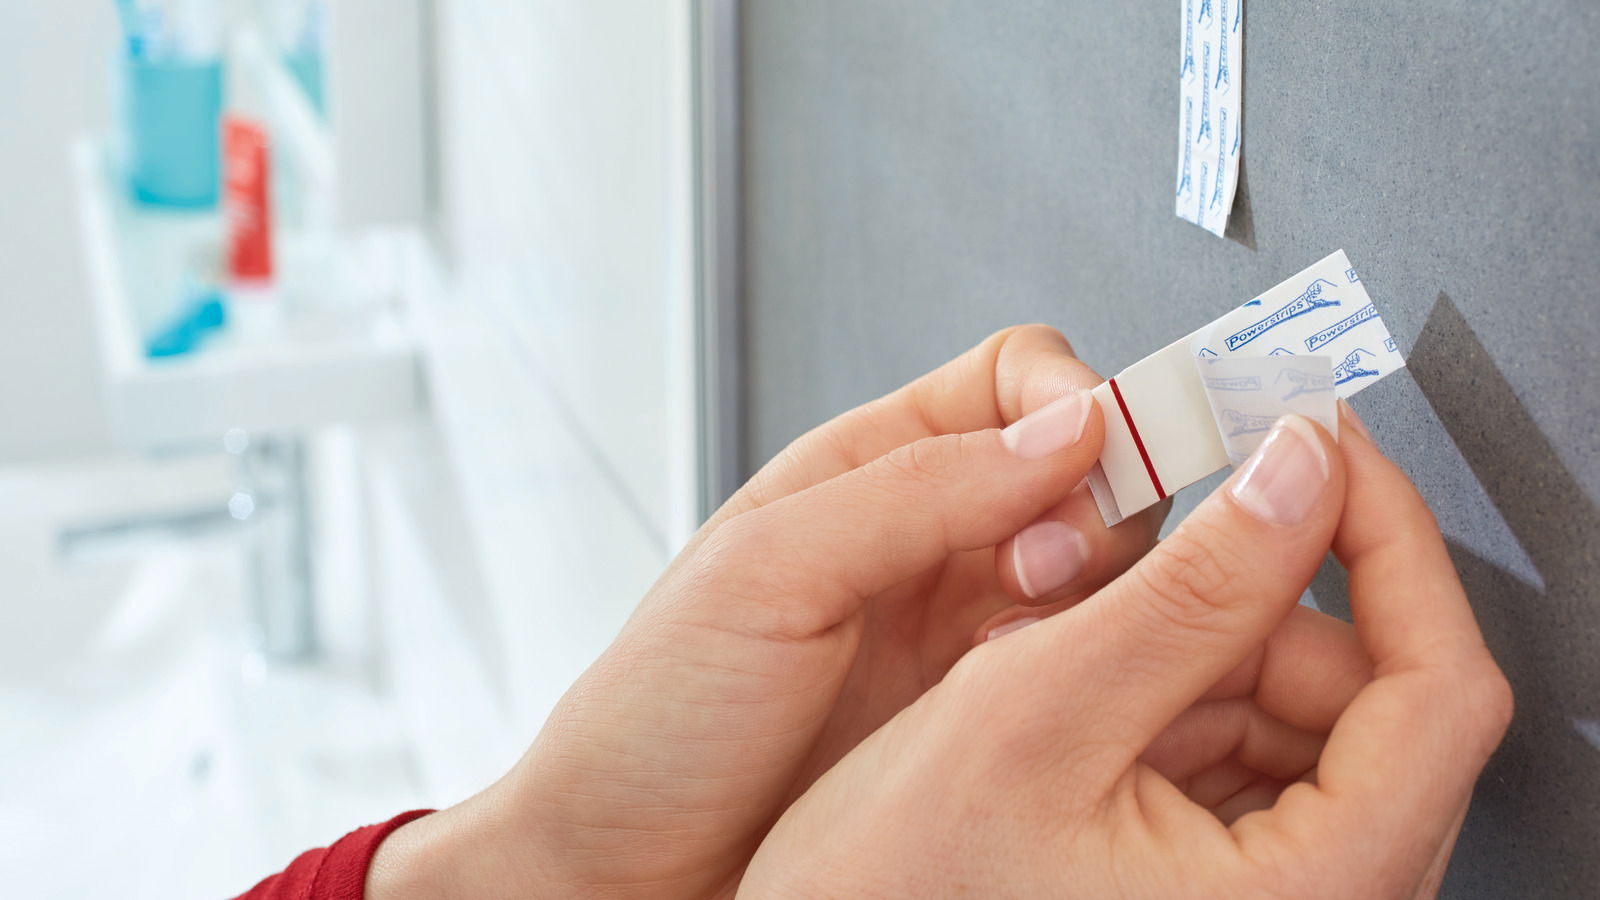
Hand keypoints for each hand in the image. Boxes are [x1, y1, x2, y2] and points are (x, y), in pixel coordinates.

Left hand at [367, 326, 1168, 897]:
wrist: (630, 872)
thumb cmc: (657, 718)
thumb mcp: (766, 572)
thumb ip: (916, 490)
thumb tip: (1066, 428)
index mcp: (869, 471)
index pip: (1015, 380)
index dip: (1072, 398)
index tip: (1094, 446)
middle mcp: (933, 543)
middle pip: (1085, 473)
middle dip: (1099, 508)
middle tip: (1048, 573)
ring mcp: (968, 637)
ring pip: (1105, 575)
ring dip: (1102, 600)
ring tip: (1028, 651)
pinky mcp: (993, 726)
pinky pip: (1089, 670)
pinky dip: (1098, 676)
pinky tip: (1041, 709)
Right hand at [741, 408, 1512, 897]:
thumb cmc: (891, 897)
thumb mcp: (1035, 710)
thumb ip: (1188, 587)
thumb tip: (1296, 473)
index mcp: (1307, 897)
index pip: (1441, 687)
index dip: (1390, 538)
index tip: (1324, 448)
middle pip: (1372, 699)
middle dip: (1264, 597)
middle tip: (1164, 537)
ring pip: (1301, 719)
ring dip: (1206, 647)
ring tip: (1080, 648)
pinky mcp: (1219, 884)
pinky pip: (1245, 757)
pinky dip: (1176, 697)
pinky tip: (1082, 695)